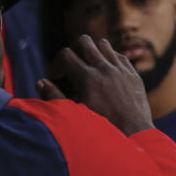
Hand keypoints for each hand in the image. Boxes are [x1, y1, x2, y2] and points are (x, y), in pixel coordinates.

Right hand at [38, 34, 153, 135]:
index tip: (58, 76)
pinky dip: (111, 59)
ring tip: (90, 67)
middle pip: (83, 41)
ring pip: (103, 44)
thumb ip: (55, 96)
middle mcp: (105, 69)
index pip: (65, 54)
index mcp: (87, 78)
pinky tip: (107, 73)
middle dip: (74, 50)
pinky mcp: (133, 74)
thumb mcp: (75, 113)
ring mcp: (121, 70)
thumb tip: (40, 82)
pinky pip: (120, 56)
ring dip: (93, 51)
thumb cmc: (102, 127)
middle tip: (73, 66)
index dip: (57, 63)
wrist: (134, 134)